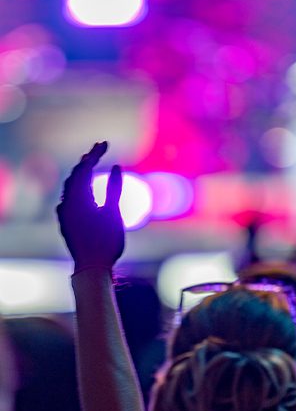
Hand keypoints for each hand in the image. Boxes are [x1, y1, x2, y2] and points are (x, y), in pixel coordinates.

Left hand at [57, 142, 123, 271]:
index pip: (85, 167)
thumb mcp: (114, 213)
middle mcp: (68, 202)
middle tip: (98, 149)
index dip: (95, 153)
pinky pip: (68, 200)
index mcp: (79, 197)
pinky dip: (76, 190)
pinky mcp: (66, 223)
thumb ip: (114, 189)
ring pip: (69, 188)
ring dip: (79, 175)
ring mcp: (64, 214)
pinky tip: (80, 192)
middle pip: (75, 175)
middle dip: (86, 160)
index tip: (105, 143)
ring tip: (88, 165)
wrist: (91, 267)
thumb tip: (115, 166)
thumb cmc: (106, 242)